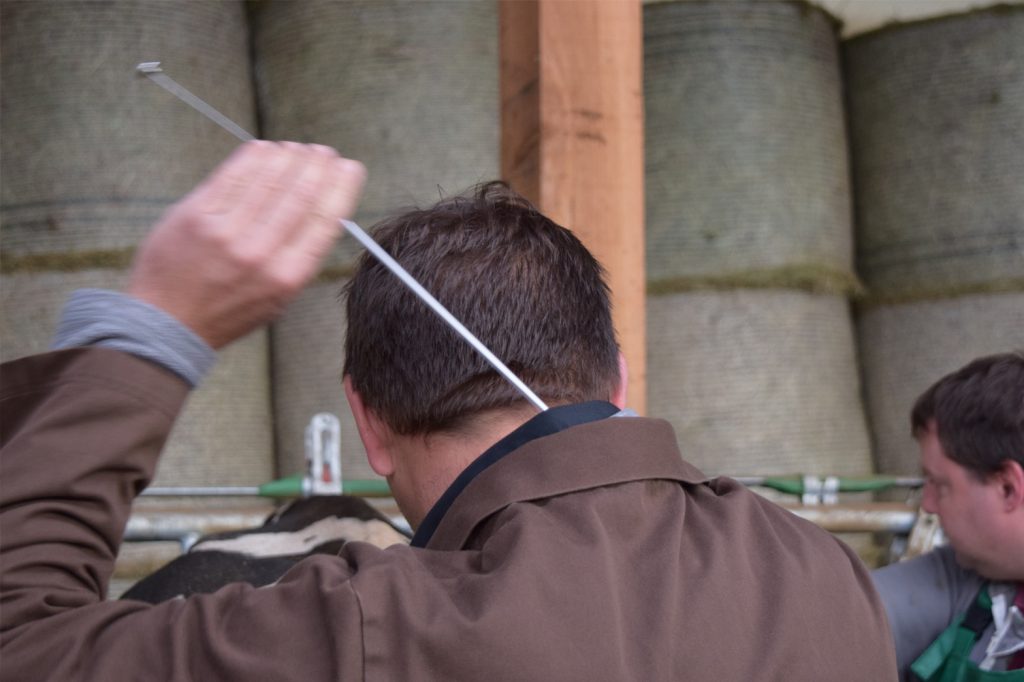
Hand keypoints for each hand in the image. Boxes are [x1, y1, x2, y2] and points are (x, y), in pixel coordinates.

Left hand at [127, 141, 365, 348]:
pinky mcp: (196, 216)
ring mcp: (226, 233)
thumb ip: (299, 256)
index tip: (350, 167)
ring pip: (269, 180)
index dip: (341, 186)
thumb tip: (323, 206)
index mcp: (287, 277)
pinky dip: (253, 157)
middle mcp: (260, 254)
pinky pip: (233, 176)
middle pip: (301, 195)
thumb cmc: (228, 309)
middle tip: (325, 152)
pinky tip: (265, 149)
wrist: (169, 321)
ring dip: (289, 156)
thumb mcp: (278, 297)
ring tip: (297, 148)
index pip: (325, 219)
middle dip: (318, 165)